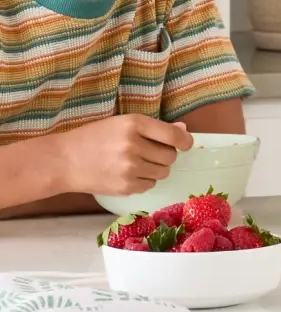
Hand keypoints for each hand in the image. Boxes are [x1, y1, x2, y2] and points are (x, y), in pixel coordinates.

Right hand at [54, 116, 192, 196]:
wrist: (63, 160)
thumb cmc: (94, 138)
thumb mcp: (122, 124)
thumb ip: (154, 128)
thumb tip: (184, 132)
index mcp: (134, 124)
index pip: (174, 136)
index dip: (185, 142)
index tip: (184, 144)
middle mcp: (133, 146)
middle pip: (170, 156)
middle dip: (164, 155)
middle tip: (148, 153)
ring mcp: (129, 168)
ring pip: (163, 172)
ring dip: (155, 169)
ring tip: (136, 163)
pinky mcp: (125, 186)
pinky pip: (150, 185)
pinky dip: (144, 180)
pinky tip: (127, 173)